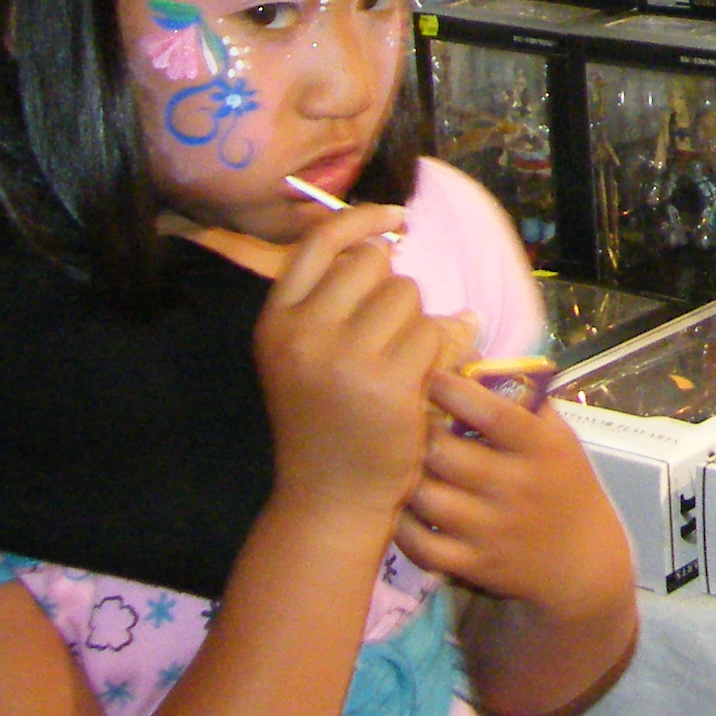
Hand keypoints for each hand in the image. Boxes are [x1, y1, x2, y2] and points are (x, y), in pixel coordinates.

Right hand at [251, 205, 457, 527]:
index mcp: (277, 322)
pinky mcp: (388, 383)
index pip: (319, 244)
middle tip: (387, 335)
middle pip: (374, 264)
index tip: (393, 218)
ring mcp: (345, 358)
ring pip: (408, 295)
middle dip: (392, 290)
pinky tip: (423, 381)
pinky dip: (439, 351)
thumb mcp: (302, 356)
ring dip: (417, 322)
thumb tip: (387, 240)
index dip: (361, 220)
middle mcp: (304, 334)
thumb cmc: (323, 422)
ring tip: (400, 364)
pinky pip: (434, 332)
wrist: (328, 498)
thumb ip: (331, 300)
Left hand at [397, 369, 633, 613]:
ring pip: (425, 498)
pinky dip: (402, 526)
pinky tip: (400, 506)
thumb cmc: (564, 483)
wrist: (582, 559)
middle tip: (398, 418)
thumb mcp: (558, 436)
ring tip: (393, 461)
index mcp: (540, 448)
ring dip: (403, 476)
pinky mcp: (474, 566)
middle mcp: (516, 488)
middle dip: (416, 432)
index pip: (492, 413)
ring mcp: (492, 530)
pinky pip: (421, 545)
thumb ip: (521, 402)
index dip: (454, 390)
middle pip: (445, 453)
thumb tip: (469, 360)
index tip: (429, 374)